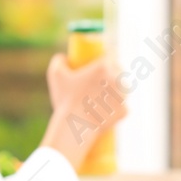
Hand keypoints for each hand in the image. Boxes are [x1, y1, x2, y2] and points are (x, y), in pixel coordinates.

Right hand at [40, 53, 127, 168]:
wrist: (75, 125)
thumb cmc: (65, 99)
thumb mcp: (55, 75)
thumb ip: (58, 60)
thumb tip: (63, 57)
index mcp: (104, 67)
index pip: (111, 55)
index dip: (105, 58)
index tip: (99, 63)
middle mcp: (118, 79)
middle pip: (119, 71)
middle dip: (112, 73)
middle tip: (101, 79)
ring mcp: (123, 96)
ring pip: (123, 88)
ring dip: (117, 89)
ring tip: (106, 93)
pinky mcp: (125, 111)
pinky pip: (123, 106)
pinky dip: (117, 108)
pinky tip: (109, 108)